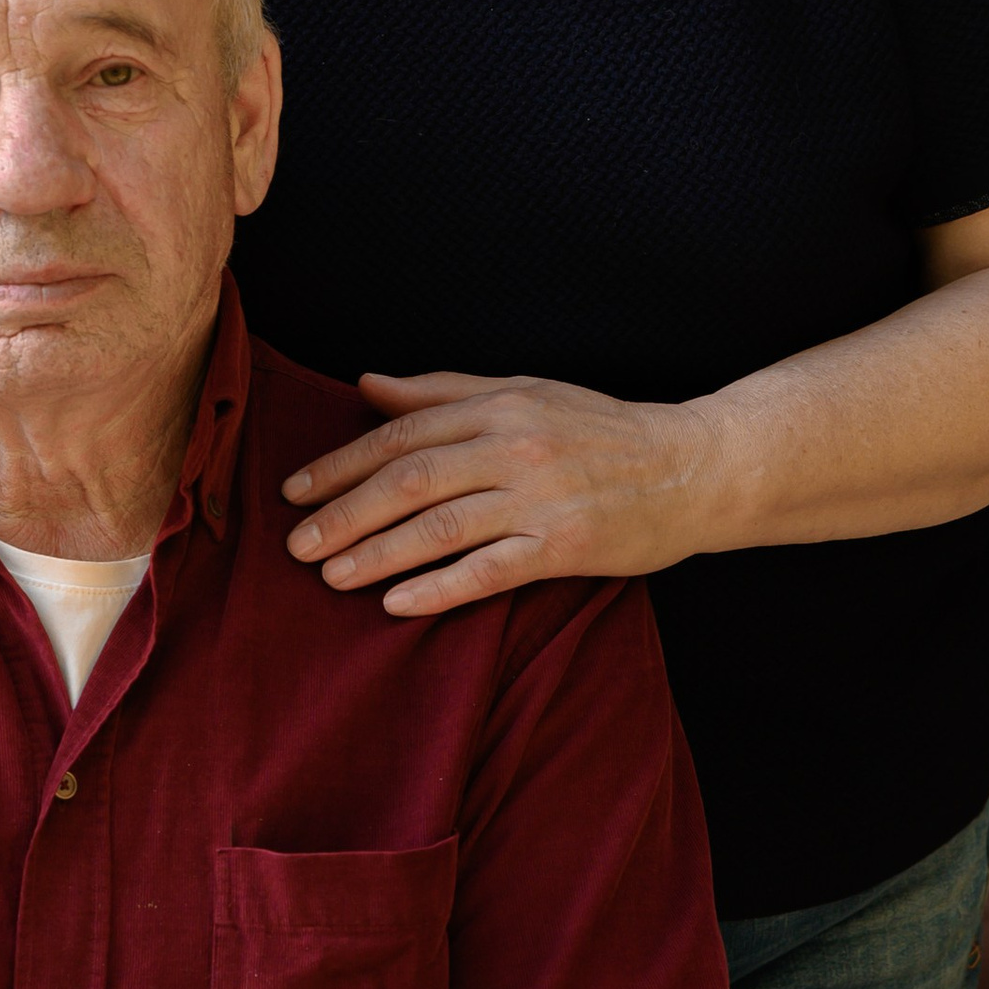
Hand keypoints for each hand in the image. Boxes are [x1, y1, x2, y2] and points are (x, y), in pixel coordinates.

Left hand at [283, 371, 712, 614]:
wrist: (693, 468)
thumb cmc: (602, 431)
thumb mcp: (524, 393)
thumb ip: (444, 391)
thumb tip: (366, 385)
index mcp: (498, 406)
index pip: (401, 435)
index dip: (341, 465)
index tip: (295, 492)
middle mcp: (514, 447)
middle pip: (409, 480)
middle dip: (344, 513)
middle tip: (296, 545)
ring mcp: (540, 498)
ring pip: (439, 526)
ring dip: (377, 553)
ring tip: (330, 577)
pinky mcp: (566, 546)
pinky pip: (489, 570)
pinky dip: (438, 587)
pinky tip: (397, 603)